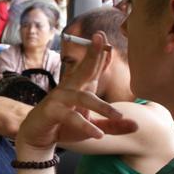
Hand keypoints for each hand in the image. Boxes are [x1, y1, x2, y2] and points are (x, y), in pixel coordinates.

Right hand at [16, 32, 137, 154]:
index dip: (101, 54)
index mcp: (80, 87)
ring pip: (82, 98)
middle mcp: (70, 88)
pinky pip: (71, 118)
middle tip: (100, 37)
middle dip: (93, 54)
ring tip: (118, 116)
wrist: (37, 136)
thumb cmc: (65, 126)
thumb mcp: (93, 127)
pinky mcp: (51, 111)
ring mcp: (59, 98)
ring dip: (101, 106)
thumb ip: (112, 125)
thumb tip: (136, 125)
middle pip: (83, 69)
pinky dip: (85, 126)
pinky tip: (98, 134)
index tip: (108, 40)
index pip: (93, 68)